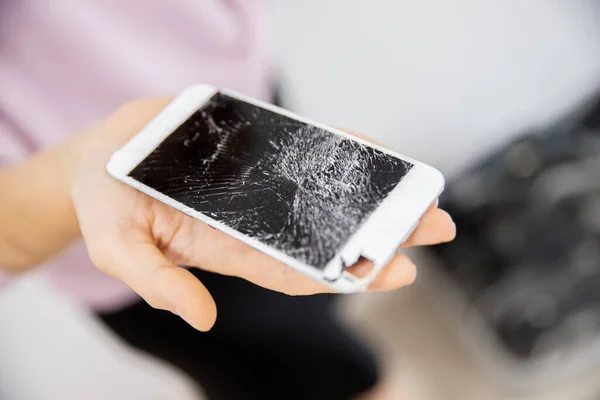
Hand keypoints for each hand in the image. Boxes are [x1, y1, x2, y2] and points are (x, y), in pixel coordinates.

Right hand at [71, 98, 455, 330]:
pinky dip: (341, 150)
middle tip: (433, 224)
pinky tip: (374, 150)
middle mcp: (256, 220)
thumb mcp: (118, 248)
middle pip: (328, 231)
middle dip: (381, 231)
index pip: (299, 266)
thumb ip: (157, 281)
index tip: (395, 267)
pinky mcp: (255, 150)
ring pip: (326, 192)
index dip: (347, 270)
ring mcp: (259, 184)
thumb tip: (202, 318)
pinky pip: (306, 151)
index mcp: (231, 249)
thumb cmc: (109, 203)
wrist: (105, 153)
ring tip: (422, 192)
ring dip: (374, 193)